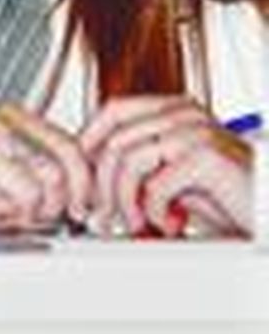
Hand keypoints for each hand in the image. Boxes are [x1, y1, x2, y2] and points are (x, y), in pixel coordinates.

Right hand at [0, 104, 92, 228]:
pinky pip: (24, 191)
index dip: (87, 182)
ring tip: (27, 214)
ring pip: (49, 177)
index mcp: (15, 116)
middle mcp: (0, 118)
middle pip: (67, 161)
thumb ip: (51, 173)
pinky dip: (24, 211)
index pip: (74, 145)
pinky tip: (7, 214)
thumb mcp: (15, 176)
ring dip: (45, 207)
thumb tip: (97, 190)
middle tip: (58, 215)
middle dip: (68, 198)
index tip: (85, 206)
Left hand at [80, 95, 252, 237]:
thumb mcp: (172, 176)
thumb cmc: (227, 199)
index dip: (90, 144)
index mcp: (173, 109)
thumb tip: (90, 174)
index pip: (113, 110)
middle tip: (106, 216)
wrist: (268, 215)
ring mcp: (196, 131)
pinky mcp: (206, 156)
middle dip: (103, 186)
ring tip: (140, 224)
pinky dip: (154, 211)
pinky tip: (170, 223)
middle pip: (114, 140)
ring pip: (128, 160)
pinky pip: (155, 184)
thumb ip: (137, 166)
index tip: (84, 179)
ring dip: (126, 202)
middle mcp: (183, 113)